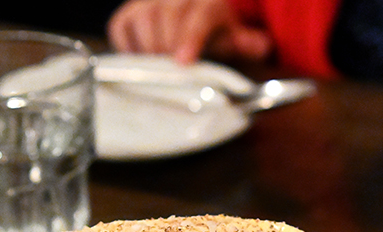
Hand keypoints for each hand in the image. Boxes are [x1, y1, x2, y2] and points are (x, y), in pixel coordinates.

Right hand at [107, 0, 271, 63]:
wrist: (193, 11)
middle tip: (171, 74)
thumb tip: (262, 46)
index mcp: (207, 3)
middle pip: (167, 17)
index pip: (198, 18)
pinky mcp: (128, 13)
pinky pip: (121, 27)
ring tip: (157, 71)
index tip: (183, 62)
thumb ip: (248, 43)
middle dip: (168, 47)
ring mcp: (148, 3)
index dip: (189, 39)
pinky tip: (141, 62)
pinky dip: (127, 47)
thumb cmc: (212, 31)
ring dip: (148, 49)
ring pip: (143, 19)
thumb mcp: (233, 37)